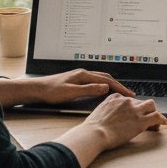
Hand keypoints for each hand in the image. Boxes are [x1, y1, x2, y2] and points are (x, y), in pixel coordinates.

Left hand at [0, 69, 133, 107]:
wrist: (37, 89)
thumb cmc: (51, 92)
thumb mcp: (71, 92)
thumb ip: (89, 90)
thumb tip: (105, 87)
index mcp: (84, 75)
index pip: (107, 80)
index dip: (119, 88)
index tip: (129, 94)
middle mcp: (83, 73)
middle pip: (106, 77)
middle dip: (118, 85)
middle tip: (128, 94)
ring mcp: (79, 76)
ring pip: (101, 78)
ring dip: (111, 84)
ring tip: (119, 91)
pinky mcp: (76, 80)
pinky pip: (95, 80)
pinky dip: (103, 84)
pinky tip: (103, 89)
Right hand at [83, 93, 166, 149]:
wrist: (94, 134)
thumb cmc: (92, 129)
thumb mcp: (98, 113)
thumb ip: (106, 111)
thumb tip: (109, 118)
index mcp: (115, 98)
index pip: (129, 100)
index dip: (133, 108)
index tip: (133, 115)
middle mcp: (126, 101)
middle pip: (140, 102)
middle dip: (143, 110)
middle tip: (145, 119)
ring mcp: (134, 110)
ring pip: (151, 105)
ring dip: (153, 112)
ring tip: (155, 121)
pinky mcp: (141, 120)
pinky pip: (156, 116)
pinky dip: (161, 119)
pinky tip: (163, 123)